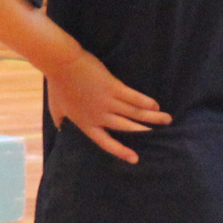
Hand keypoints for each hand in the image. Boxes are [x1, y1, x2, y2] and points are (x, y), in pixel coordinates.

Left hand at [44, 54, 169, 162]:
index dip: (121, 151)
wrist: (61, 63)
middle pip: (126, 128)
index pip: (106, 142)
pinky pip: (134, 98)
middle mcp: (99, 116)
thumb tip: (60, 129)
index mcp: (86, 123)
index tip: (135, 159)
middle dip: (144, 132)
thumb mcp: (56, 108)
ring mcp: (107, 102)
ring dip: (152, 118)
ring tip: (166, 120)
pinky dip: (146, 102)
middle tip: (158, 135)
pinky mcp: (113, 87)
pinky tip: (156, 105)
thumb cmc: (57, 84)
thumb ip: (60, 120)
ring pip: (134, 113)